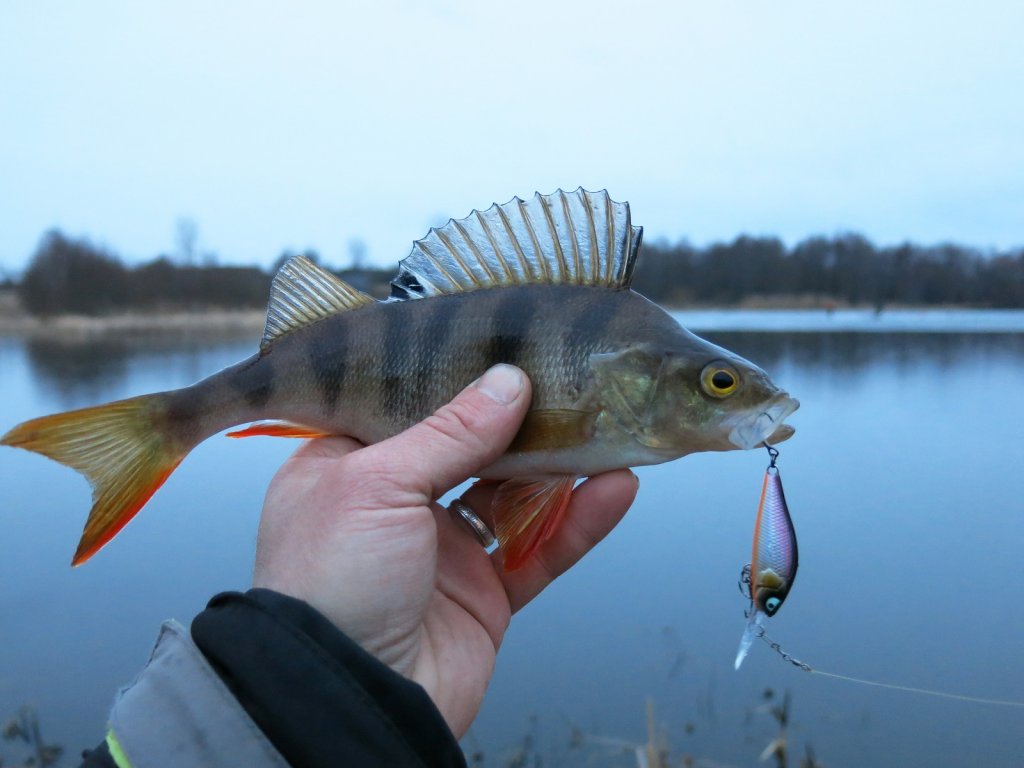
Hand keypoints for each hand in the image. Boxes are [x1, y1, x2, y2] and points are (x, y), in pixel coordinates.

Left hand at [252, 364, 637, 736]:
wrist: (346, 699)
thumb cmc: (329, 582)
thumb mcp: (377, 484)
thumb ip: (450, 432)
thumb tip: (510, 381)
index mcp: (348, 467)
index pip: (407, 407)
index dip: (454, 379)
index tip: (504, 345)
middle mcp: (395, 505)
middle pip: (471, 449)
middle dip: (520, 421)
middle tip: (569, 381)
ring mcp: (442, 551)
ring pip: (514, 496)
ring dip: (561, 467)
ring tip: (606, 425)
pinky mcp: (484, 595)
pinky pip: (541, 550)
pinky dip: (579, 522)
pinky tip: (615, 488)